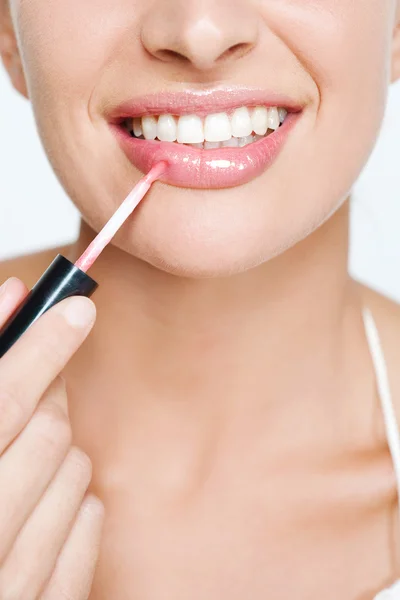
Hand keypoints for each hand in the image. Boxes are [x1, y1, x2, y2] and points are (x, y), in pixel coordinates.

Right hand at [0, 277, 103, 599]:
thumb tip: (14, 298)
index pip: (4, 401)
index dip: (43, 345)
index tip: (76, 309)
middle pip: (50, 432)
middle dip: (47, 398)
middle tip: (40, 383)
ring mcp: (15, 583)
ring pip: (78, 473)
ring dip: (57, 453)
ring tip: (19, 461)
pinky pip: (90, 521)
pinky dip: (74, 500)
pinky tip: (41, 504)